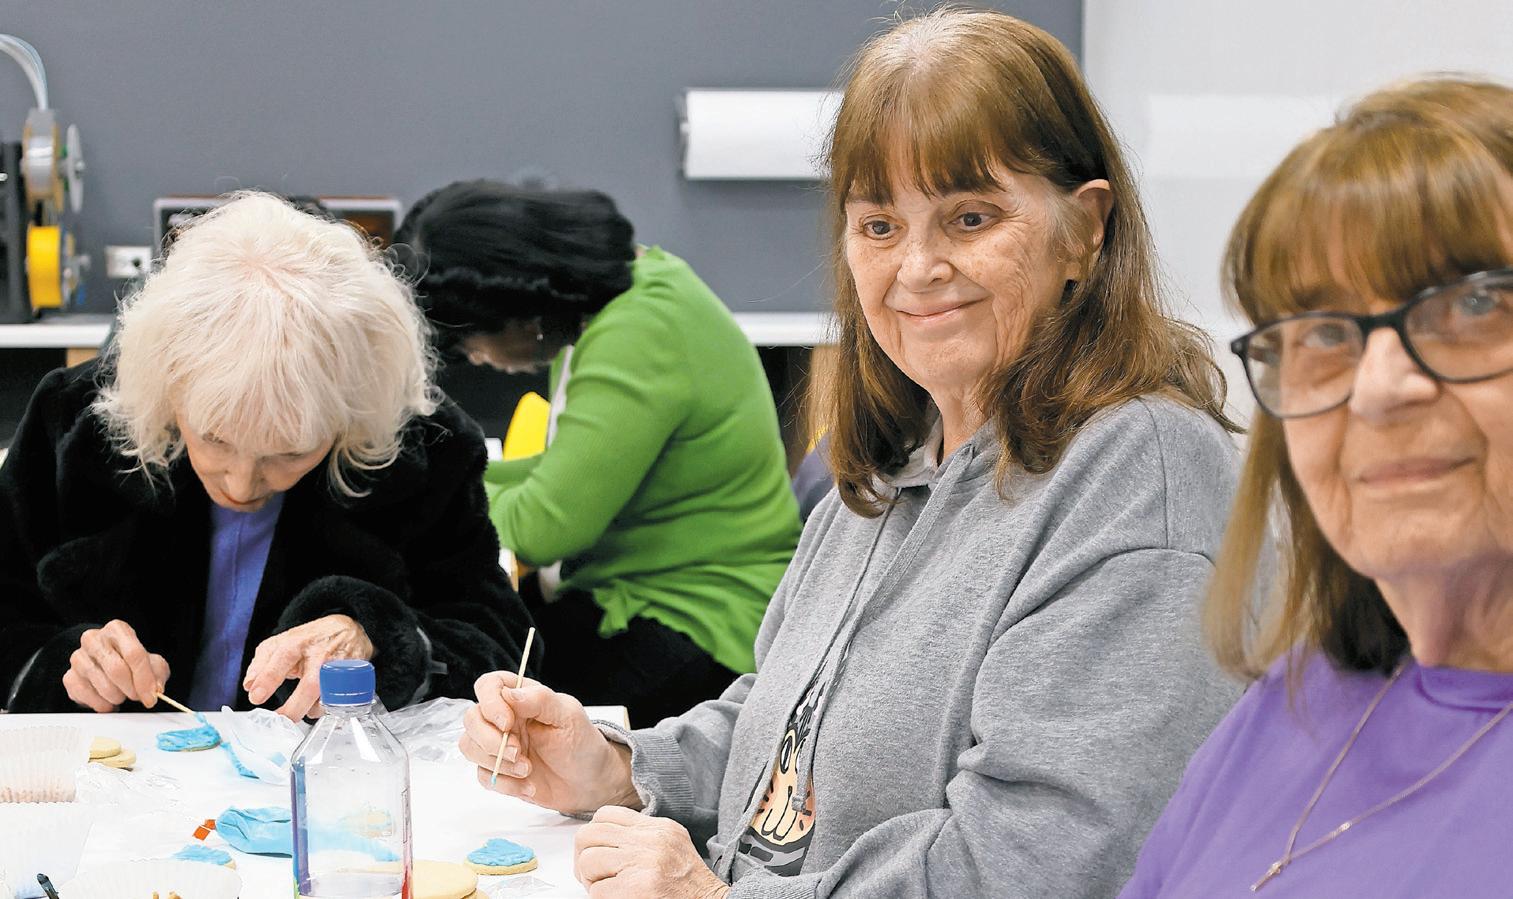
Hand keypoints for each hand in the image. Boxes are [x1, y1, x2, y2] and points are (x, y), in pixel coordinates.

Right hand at [64, 619, 169, 712]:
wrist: (107, 663)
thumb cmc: (131, 661)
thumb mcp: (152, 662)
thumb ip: (157, 673)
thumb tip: (154, 689)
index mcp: (117, 629)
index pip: (134, 654)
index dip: (144, 679)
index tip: (151, 697)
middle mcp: (94, 639)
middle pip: (117, 670)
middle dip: (132, 689)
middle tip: (137, 697)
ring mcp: (78, 658)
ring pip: (103, 686)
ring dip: (118, 697)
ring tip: (122, 695)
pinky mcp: (69, 677)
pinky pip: (88, 697)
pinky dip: (102, 705)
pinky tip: (108, 701)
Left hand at [242, 614, 372, 719]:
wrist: (349, 630)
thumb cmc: (312, 640)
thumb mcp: (282, 643)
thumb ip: (262, 663)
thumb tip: (249, 685)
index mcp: (299, 643)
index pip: (282, 659)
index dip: (268, 679)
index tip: (256, 697)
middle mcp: (321, 655)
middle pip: (310, 686)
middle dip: (293, 709)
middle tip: (280, 718)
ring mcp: (341, 668)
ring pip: (326, 700)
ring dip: (310, 709)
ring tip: (301, 706)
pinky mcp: (354, 679)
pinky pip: (338, 703)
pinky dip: (325, 708)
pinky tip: (319, 702)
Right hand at [459, 673, 640, 815]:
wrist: (590, 782)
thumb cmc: (582, 743)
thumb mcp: (568, 716)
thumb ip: (539, 700)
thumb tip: (509, 693)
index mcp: (522, 698)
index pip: (489, 686)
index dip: (490, 703)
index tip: (507, 722)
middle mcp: (505, 719)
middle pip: (472, 719)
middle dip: (491, 740)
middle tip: (519, 753)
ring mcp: (499, 746)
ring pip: (470, 747)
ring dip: (497, 763)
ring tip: (527, 770)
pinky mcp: (500, 771)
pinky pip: (483, 775)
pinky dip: (505, 784)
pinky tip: (529, 785)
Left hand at [574, 806, 730, 898]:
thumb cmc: (689, 884)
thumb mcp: (672, 843)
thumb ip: (643, 836)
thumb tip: (607, 839)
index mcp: (657, 827)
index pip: (606, 815)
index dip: (593, 835)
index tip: (596, 850)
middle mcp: (650, 840)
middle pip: (589, 835)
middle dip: (582, 857)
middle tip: (591, 874)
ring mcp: (643, 862)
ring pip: (588, 861)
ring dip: (590, 880)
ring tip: (606, 888)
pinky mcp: (636, 888)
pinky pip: (597, 890)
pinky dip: (601, 897)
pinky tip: (617, 898)